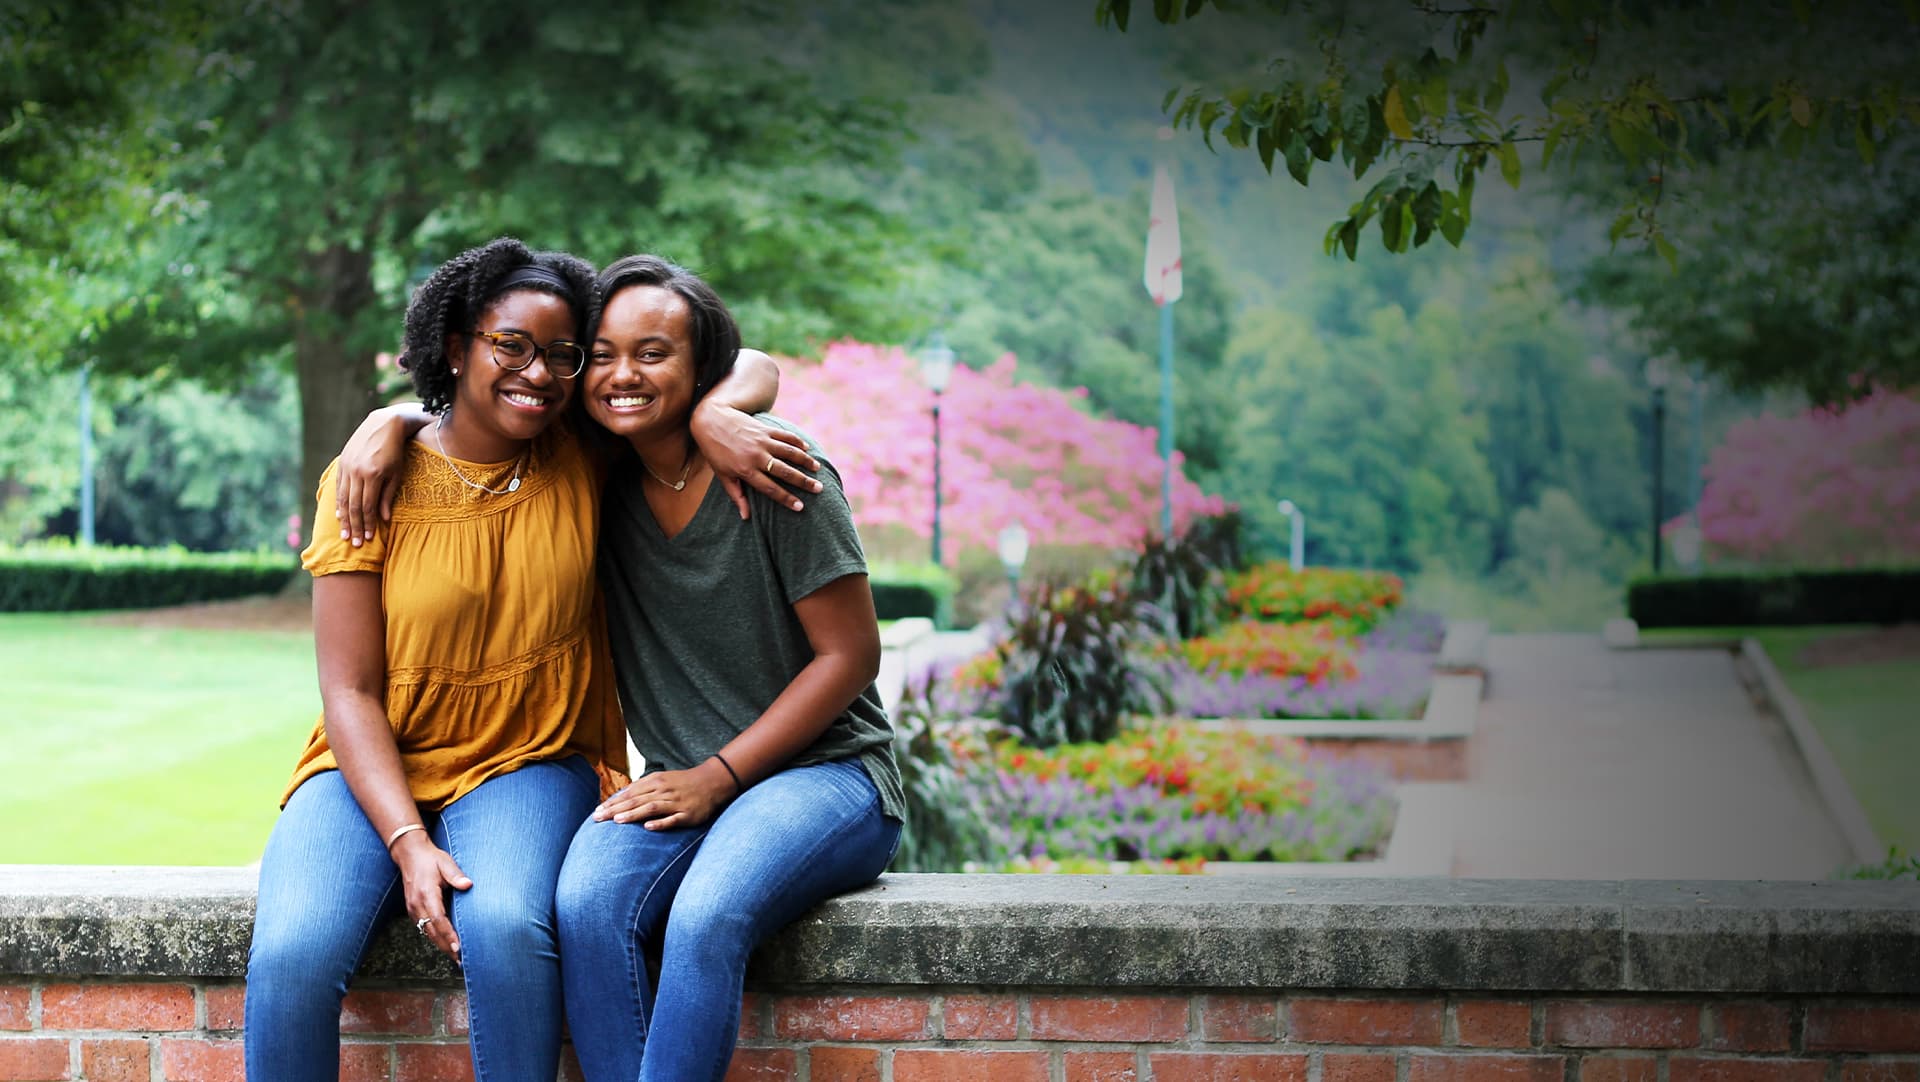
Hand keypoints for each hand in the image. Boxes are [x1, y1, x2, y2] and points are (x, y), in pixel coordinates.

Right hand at [335, 408, 413, 545]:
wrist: (384, 424)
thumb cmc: (396, 451)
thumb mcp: (397, 473)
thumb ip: (388, 496)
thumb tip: (383, 519)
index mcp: (372, 475)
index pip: (367, 506)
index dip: (368, 524)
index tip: (369, 539)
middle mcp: (356, 471)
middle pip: (353, 506)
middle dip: (355, 526)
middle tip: (355, 543)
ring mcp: (347, 466)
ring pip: (343, 498)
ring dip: (344, 519)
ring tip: (345, 535)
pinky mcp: (342, 462)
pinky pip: (338, 486)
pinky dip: (338, 502)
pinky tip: (339, 515)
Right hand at [391, 833, 471, 961]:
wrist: (409, 855)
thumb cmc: (430, 859)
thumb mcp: (445, 862)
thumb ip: (455, 875)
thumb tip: (468, 884)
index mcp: (426, 893)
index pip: (438, 919)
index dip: (448, 934)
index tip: (458, 946)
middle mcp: (417, 904)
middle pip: (431, 931)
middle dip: (445, 946)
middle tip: (460, 959)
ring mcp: (412, 908)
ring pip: (426, 932)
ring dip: (440, 945)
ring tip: (454, 957)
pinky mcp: (412, 909)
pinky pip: (423, 927)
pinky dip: (434, 937)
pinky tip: (444, 944)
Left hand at [592, 760, 734, 830]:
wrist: (712, 781)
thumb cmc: (683, 782)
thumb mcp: (662, 779)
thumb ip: (643, 787)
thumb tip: (621, 796)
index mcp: (655, 782)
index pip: (629, 793)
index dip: (612, 802)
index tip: (597, 811)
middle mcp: (663, 791)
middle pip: (636, 800)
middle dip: (615, 809)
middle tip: (598, 818)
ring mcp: (676, 803)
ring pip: (651, 808)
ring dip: (633, 814)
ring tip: (617, 821)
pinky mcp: (687, 814)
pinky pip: (672, 819)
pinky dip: (660, 823)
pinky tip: (648, 827)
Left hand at [690, 400, 820, 518]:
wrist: (710, 420)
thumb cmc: (715, 452)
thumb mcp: (723, 475)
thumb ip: (737, 495)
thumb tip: (746, 517)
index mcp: (746, 471)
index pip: (770, 489)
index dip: (786, 499)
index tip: (801, 507)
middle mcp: (756, 456)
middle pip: (785, 472)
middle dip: (804, 482)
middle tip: (818, 489)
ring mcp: (762, 441)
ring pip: (789, 452)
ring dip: (805, 461)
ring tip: (817, 469)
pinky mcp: (765, 429)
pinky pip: (785, 436)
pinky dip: (798, 442)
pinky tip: (807, 449)